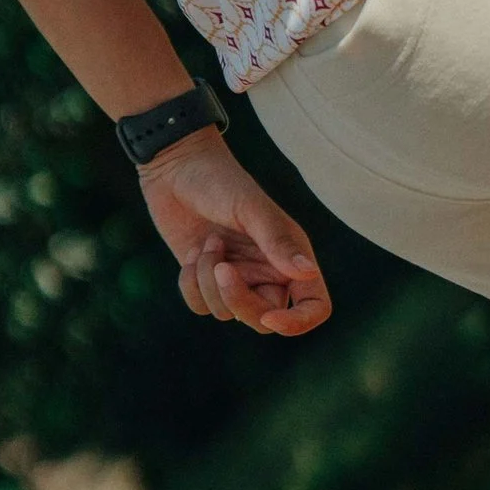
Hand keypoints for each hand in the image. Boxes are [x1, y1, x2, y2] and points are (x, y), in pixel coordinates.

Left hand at [139, 132, 332, 335]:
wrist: (176, 166)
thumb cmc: (220, 181)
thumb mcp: (251, 209)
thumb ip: (279, 242)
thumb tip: (309, 273)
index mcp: (292, 257)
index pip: (313, 306)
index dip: (298, 322)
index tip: (270, 318)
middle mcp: (268, 273)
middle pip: (263, 319)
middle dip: (237, 299)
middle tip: (221, 267)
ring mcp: (236, 279)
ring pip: (226, 312)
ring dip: (207, 280)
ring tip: (207, 242)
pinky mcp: (205, 280)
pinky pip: (200, 306)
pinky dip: (189, 283)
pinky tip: (193, 252)